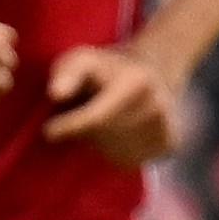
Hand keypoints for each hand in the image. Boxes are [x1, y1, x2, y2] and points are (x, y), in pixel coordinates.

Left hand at [36, 41, 187, 168]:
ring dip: (102, 142)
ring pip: (117, 154)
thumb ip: (66, 74)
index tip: (48, 131)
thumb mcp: (83, 59)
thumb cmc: (106, 68)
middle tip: (82, 115)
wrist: (153, 72)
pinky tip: (122, 132)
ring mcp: (166, 129)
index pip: (95, 119)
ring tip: (105, 120)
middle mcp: (157, 107)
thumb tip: (55, 94)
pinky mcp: (170, 145)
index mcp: (137, 83)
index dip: (67, 128)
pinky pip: (131, 160)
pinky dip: (119, 151)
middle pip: (104, 137)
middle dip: (85, 131)